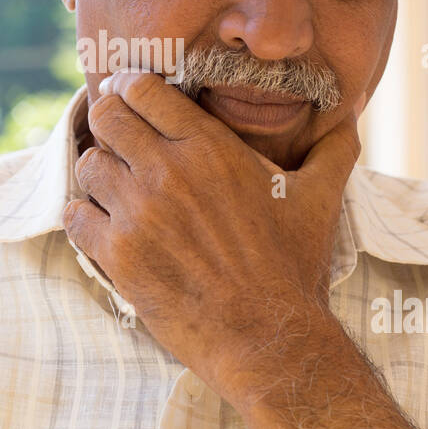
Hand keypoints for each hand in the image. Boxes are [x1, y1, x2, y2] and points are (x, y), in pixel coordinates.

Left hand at [63, 70, 362, 412]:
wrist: (269, 339)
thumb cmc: (294, 269)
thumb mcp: (320, 200)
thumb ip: (332, 151)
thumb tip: (351, 117)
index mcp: (210, 148)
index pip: (144, 88)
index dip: (131, 88)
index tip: (131, 99)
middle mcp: (168, 171)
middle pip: (107, 116)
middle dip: (109, 123)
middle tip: (118, 141)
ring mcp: (138, 213)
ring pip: (89, 165)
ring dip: (99, 175)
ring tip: (117, 192)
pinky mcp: (118, 255)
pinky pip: (76, 216)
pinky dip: (85, 219)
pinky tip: (106, 228)